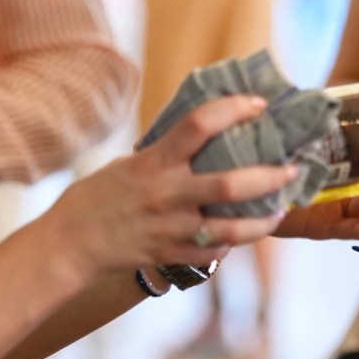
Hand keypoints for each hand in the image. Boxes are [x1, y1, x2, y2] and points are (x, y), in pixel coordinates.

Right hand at [44, 96, 296, 281]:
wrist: (67, 245)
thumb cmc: (94, 199)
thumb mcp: (127, 165)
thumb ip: (164, 155)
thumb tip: (200, 139)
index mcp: (154, 163)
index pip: (199, 124)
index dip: (233, 109)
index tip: (258, 104)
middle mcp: (167, 195)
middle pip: (231, 183)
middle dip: (269, 176)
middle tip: (291, 168)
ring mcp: (171, 228)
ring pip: (232, 228)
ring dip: (263, 219)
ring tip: (280, 208)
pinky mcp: (171, 255)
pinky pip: (213, 250)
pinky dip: (231, 243)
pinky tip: (243, 233)